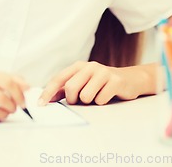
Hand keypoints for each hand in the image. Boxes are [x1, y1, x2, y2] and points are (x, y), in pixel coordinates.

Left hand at [38, 61, 152, 105]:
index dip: (48, 92)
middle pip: (71, 87)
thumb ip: (66, 89)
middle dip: (73, 100)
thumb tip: (47, 98)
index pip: (59, 79)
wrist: (130, 80)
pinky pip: (101, 99)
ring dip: (89, 102)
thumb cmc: (102, 84)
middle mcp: (90, 66)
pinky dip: (102, 102)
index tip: (40, 105)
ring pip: (86, 96)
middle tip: (81, 101)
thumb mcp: (84, 83)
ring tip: (97, 96)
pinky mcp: (115, 80)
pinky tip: (108, 96)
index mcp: (79, 66)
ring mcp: (103, 72)